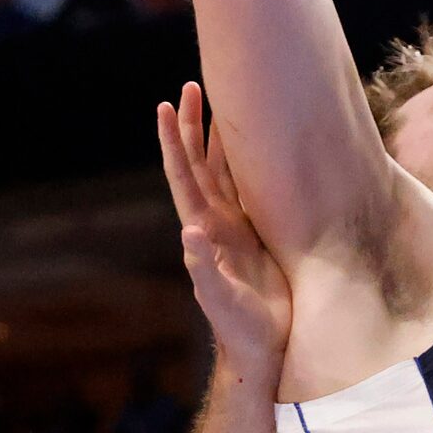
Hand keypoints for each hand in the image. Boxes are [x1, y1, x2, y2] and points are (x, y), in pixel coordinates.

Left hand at [159, 82, 289, 388]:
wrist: (266, 347)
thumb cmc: (242, 329)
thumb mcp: (220, 300)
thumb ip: (204, 270)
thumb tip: (189, 233)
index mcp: (204, 229)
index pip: (184, 176)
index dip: (173, 142)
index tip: (165, 106)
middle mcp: (217, 220)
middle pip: (202, 162)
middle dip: (195, 125)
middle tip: (192, 84)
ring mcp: (239, 225)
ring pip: (228, 169)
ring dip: (223, 136)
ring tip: (224, 100)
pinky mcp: (263, 232)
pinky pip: (255, 186)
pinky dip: (253, 160)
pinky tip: (262, 142)